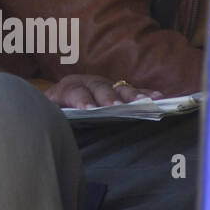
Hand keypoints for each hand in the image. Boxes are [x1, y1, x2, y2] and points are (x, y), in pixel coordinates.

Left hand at [44, 75, 162, 108]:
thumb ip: (55, 117)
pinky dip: (146, 93)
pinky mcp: (117, 89)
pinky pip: (134, 91)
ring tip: (145, 102)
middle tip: (118, 107)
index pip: (74, 91)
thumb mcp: (50, 113)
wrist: (58, 99)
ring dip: (132, 95)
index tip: (88, 108)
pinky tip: (159, 97)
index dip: (81, 99)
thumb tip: (58, 127)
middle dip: (109, 97)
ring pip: (118, 88)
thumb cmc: (56, 112)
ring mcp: (104, 84)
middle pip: (99, 87)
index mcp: (67, 88)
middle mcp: (87, 82)